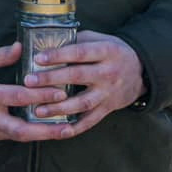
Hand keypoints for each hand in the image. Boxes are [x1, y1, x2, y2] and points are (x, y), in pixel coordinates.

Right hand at [0, 43, 72, 142]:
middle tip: (69, 127)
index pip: (18, 97)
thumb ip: (0, 55)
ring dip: (42, 135)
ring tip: (65, 131)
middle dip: (47, 130)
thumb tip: (22, 47)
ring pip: (19, 136)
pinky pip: (12, 135)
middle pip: (22, 130)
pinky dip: (30, 132)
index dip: (41, 96)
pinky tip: (47, 128)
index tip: (61, 92)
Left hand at [25, 31, 145, 135]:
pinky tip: (59, 130)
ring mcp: (109, 93)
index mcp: (107, 51)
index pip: (80, 52)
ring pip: (82, 102)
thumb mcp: (101, 40)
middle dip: (51, 79)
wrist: (141, 71)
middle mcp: (109, 72)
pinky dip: (75, 127)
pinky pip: (91, 120)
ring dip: (59, 107)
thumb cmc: (113, 52)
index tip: (38, 58)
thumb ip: (78, 42)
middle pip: (77, 76)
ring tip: (38, 109)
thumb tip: (48, 44)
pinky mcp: (108, 108)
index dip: (59, 55)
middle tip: (29, 82)